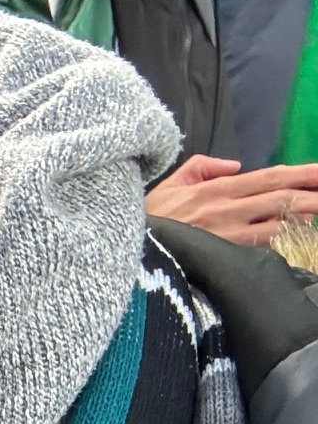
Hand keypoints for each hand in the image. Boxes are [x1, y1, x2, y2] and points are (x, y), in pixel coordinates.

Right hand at [145, 156, 317, 245]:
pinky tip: (299, 239)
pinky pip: (262, 248)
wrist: (125, 247)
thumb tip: (235, 166)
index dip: (302, 173)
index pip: (270, 177)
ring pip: (279, 225)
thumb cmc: (147, 217)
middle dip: (314, 195)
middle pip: (283, 199)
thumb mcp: (171, 182)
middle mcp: (227, 209)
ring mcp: (227, 235)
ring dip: (306, 219)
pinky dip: (284, 242)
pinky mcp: (222, 257)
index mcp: (216, 188)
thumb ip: (203, 166)